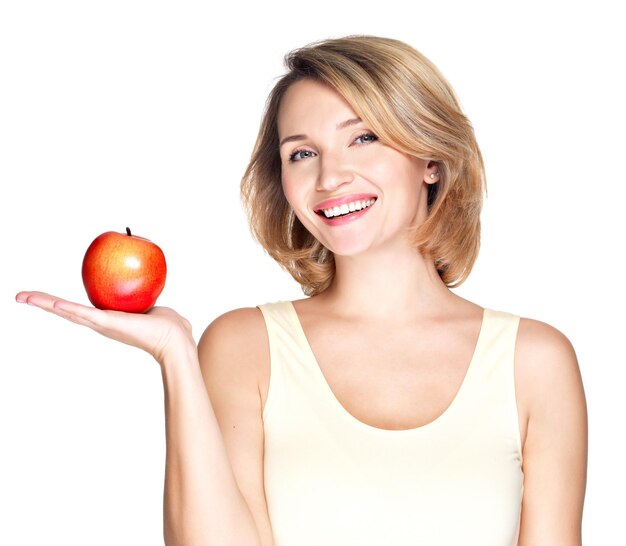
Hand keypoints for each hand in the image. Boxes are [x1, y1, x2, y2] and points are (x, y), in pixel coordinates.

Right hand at [15, 291, 194, 365]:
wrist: (177, 341)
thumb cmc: (172, 327)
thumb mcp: (157, 309)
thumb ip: (152, 305)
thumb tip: (156, 298)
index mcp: (110, 319)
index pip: (82, 309)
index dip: (63, 304)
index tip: (47, 298)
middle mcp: (102, 324)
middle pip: (67, 311)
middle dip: (44, 303)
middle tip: (22, 296)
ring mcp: (103, 325)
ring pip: (69, 312)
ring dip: (46, 303)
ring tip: (25, 296)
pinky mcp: (108, 324)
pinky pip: (84, 314)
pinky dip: (68, 309)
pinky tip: (52, 303)